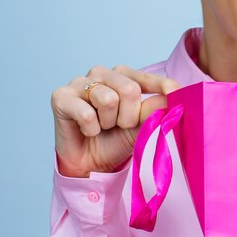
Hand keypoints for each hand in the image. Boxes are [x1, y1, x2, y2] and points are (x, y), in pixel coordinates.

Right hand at [51, 64, 180, 177]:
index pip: (147, 78)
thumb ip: (155, 110)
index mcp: (124, 76)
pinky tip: (86, 130)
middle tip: (119, 126)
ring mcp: (80, 82)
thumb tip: (174, 97)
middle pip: (129, 90)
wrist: (90, 163)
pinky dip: (90, 128)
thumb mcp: (141, 125)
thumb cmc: (116, 139)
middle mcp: (103, 73)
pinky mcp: (61, 96)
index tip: (176, 93)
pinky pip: (86, 113)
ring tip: (102, 126)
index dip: (162, 86)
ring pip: (108, 100)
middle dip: (129, 116)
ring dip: (108, 123)